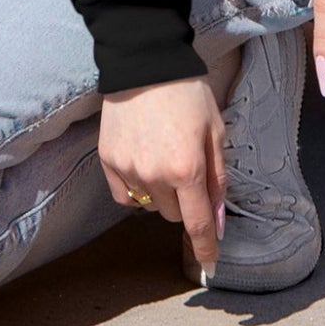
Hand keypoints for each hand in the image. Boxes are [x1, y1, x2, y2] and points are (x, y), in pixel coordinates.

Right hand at [97, 75, 226, 274]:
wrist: (146, 62)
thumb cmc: (188, 93)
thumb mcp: (215, 131)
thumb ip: (217, 178)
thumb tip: (216, 220)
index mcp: (188, 169)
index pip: (197, 224)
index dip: (205, 247)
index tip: (209, 263)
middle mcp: (155, 176)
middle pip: (173, 214)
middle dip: (185, 201)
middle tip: (188, 169)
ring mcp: (128, 170)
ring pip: (150, 205)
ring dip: (161, 192)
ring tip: (164, 155)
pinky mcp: (108, 161)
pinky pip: (125, 196)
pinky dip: (136, 188)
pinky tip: (143, 162)